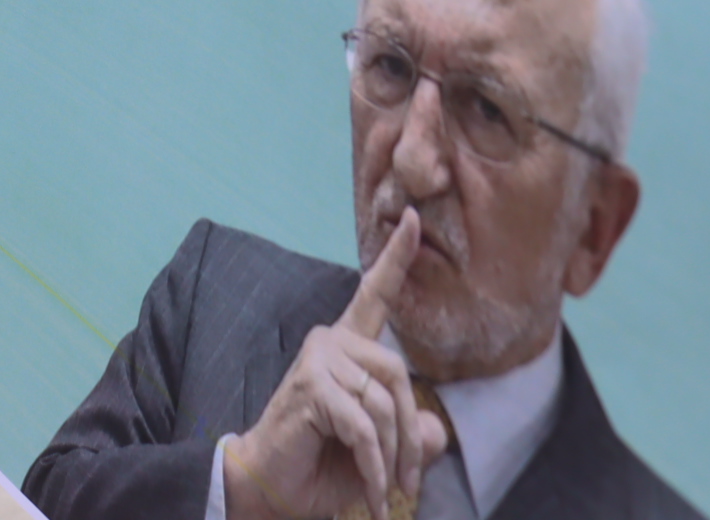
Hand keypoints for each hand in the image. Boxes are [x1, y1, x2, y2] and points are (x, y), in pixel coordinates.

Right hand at [223, 210, 448, 519]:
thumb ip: (412, 435)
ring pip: (385, 405)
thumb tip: (437, 431)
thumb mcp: (381, 453)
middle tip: (409, 480)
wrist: (272, 491)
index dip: (396, 259)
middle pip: (399, 374)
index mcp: (346, 349)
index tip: (413, 218)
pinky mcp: (311, 388)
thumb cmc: (322, 467)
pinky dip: (375, 469)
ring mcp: (317, 362)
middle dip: (410, 435)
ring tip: (386, 490)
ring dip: (393, 459)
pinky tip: (372, 493)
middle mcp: (330, 344)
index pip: (375, 296)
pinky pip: (365, 428)